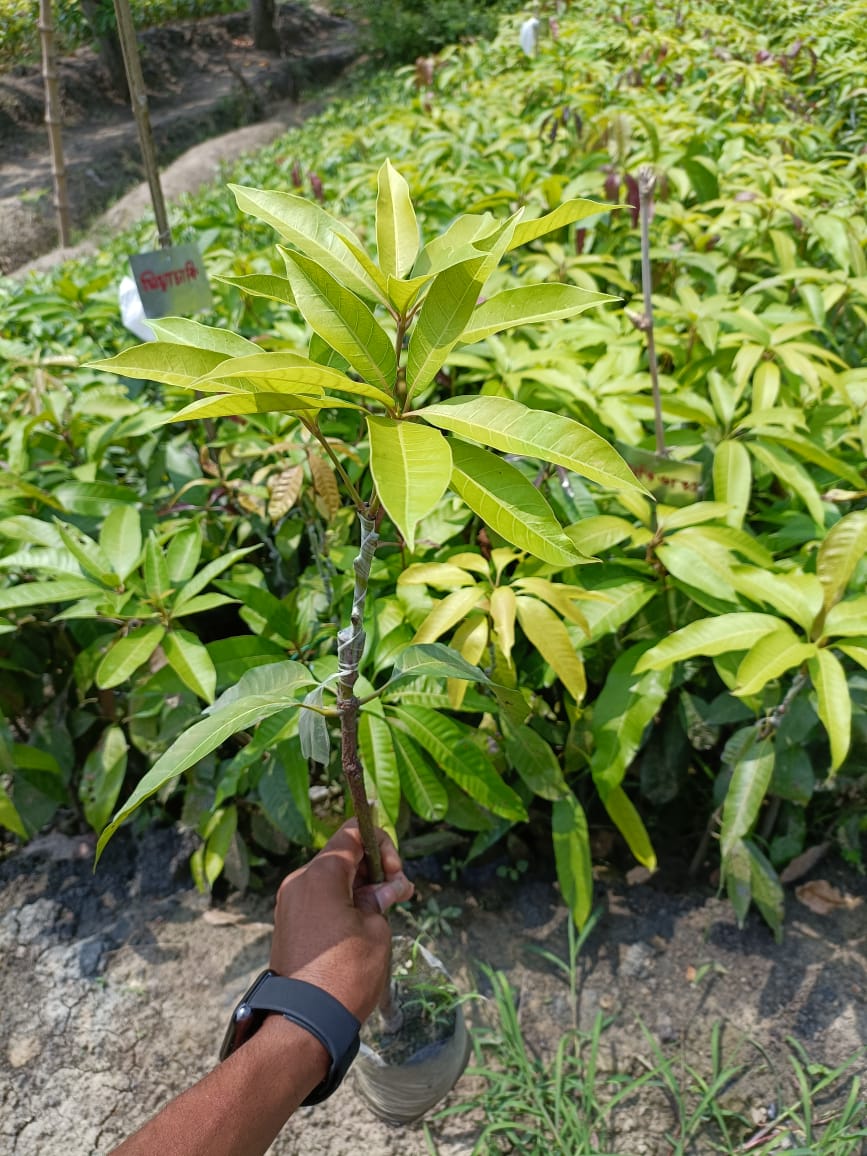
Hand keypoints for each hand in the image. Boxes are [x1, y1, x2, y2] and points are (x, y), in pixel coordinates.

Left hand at [269, 820, 413, 1021]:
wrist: (303, 1024)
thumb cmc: (346, 973)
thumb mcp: (377, 930)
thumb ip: (382, 898)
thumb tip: (388, 887)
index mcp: (320, 873)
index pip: (353, 832)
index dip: (381, 843)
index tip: (395, 873)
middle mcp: (299, 881)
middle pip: (343, 855)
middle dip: (374, 869)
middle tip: (399, 895)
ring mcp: (290, 903)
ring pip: (332, 879)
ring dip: (361, 887)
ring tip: (386, 912)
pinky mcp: (288, 923)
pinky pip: (320, 899)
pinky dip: (343, 902)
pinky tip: (364, 923)